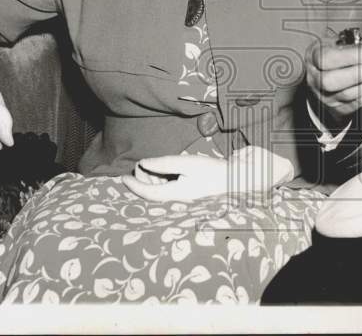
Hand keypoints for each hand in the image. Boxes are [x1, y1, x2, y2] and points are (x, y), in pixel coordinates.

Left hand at [121, 146, 294, 201]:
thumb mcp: (187, 163)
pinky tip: (169, 170)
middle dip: (144, 179)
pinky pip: (171, 187)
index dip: (133, 185)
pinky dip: (165, 179)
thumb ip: (164, 164)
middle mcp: (178, 198)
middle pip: (152, 191)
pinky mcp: (191, 191)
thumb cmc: (214, 171)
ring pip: (161, 189)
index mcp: (175, 193)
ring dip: (154, 178)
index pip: (147, 192)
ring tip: (155, 166)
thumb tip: (143, 164)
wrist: (239, 179)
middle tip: (142, 165)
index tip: (121, 177)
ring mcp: (185, 196)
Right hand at [305, 34, 361, 119]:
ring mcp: (325, 96)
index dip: (350, 56)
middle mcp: (315, 79)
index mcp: (313, 57)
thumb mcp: (337, 42)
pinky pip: (358, 102)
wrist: (325, 73)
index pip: (326, 59)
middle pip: (331, 81)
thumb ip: (352, 44)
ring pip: (347, 94)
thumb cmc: (333, 54)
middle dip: (358, 74)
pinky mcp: (339, 108)